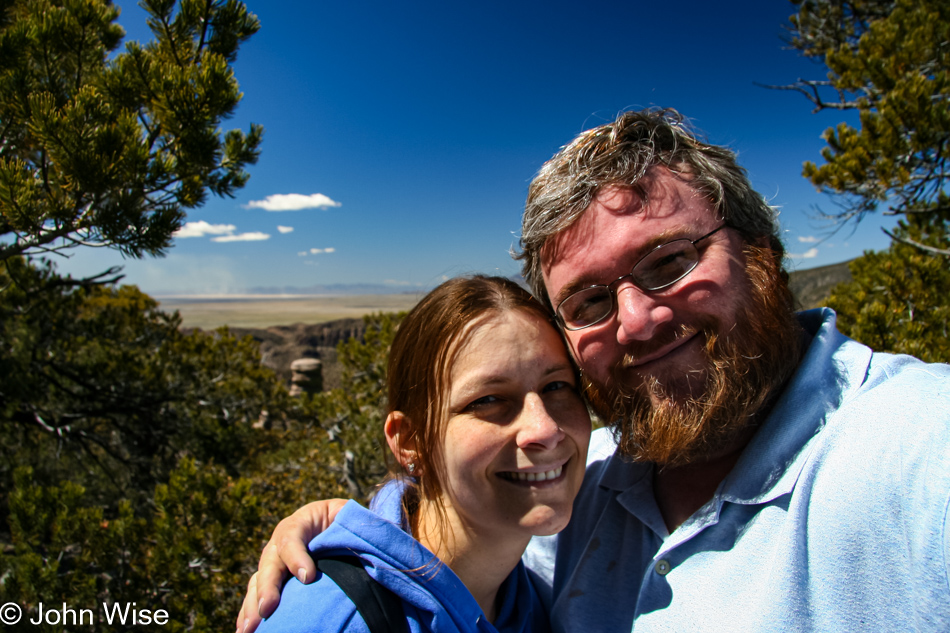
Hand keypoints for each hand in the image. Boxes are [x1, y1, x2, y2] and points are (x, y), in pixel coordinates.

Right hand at [236, 499, 347, 632]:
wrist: (329, 523)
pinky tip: (245, 629)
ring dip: (252, 606)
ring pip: (257, 582)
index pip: (292, 538)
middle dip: (268, 588)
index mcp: (299, 524)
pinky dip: (247, 612)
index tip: (308, 577)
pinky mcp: (269, 580)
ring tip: (249, 628)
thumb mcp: (346, 515)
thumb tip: (364, 539)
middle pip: (270, 564)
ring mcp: (272, 562)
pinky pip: (254, 596)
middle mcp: (279, 543)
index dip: (297, 557)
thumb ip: (351, 524)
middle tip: (268, 609)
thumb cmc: (342, 520)